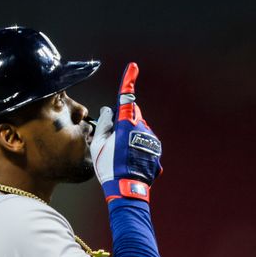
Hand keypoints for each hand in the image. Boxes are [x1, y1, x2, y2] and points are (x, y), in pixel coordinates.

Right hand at [90, 62, 162, 202]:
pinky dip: (138, 146)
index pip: (126, 99)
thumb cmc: (109, 167)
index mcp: (127, 125)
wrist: (127, 189)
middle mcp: (142, 129)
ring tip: (121, 155)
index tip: (133, 67)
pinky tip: (130, 161)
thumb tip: (109, 110)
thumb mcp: (99, 145)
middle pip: (133, 115)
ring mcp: (152, 139)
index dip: (129, 82)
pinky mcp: (157, 149)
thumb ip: (104, 124)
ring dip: (131, 135)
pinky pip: (146, 141)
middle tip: (113, 139)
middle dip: (124, 120)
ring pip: (140, 129)